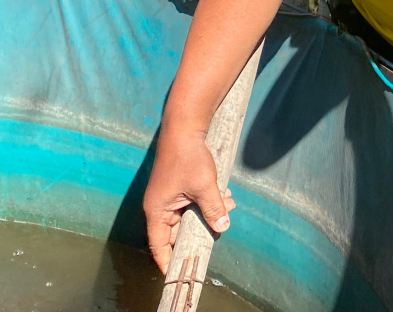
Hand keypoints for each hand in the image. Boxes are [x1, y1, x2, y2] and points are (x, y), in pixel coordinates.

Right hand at [142, 126, 235, 273]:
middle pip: (178, 230)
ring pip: (190, 213)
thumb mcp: (204, 185)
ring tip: (229, 206)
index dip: (167, 259)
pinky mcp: (178, 186)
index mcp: (157, 210)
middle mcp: (160, 205)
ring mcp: (169, 195)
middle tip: (219, 230)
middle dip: (201, 229)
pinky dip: (208, 200)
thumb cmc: (188, 157)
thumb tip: (222, 227)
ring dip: (209, 211)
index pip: (159, 244)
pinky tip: (225, 195)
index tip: (178, 271)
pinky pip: (193, 201)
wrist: (185, 128)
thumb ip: (213, 208)